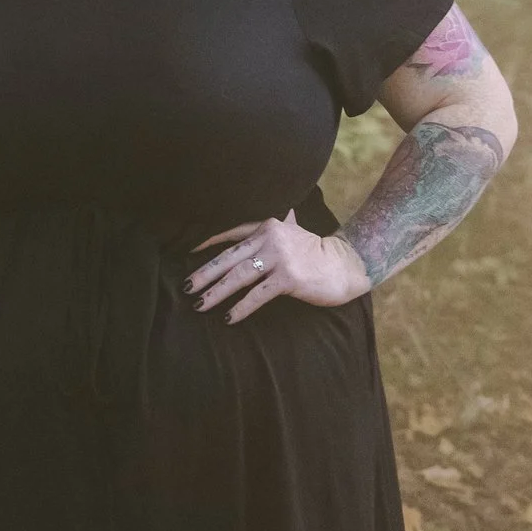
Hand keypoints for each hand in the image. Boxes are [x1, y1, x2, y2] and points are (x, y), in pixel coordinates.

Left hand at [188, 212, 370, 319]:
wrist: (346, 264)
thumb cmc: (316, 251)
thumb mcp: (294, 231)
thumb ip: (279, 223)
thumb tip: (277, 212)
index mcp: (268, 225)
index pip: (230, 232)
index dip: (207, 242)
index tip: (187, 251)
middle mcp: (270, 237)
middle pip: (229, 257)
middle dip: (204, 273)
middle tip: (186, 286)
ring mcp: (279, 257)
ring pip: (238, 276)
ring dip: (216, 292)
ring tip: (199, 304)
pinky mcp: (288, 278)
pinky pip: (257, 295)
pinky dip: (240, 308)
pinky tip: (228, 318)